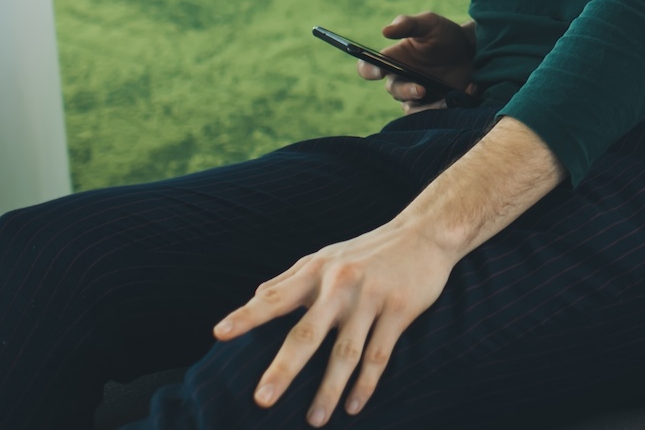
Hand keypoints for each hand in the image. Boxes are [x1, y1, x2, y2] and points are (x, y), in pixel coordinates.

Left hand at [212, 219, 457, 424]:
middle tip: (261, 400)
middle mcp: (340, 286)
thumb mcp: (327, 256)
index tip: (220, 334)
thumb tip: (256, 296)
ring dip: (328, 390)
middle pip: (307, 334)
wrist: (425, 233)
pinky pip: (379, 355)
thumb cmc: (368, 249)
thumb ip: (290, 277)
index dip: (247, 315)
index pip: (274, 297)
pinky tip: (353, 407)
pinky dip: (365, 384)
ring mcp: (371, 300)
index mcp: (317, 272)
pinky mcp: (399, 311)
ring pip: (345, 354)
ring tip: (314, 421)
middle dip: (283, 369)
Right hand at [357, 12, 478, 113]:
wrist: (473, 51)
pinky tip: (458, 96)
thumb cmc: (446, 34)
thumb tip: (386, 31)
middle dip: (405, 90)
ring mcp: (416, 93)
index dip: (368, 70)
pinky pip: (428, 114)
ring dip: (425, 104)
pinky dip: (440, 108)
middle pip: (392, 89)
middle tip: (421, 89)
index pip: (368, 67)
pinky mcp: (431, 105)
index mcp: (393, 58)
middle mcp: (401, 77)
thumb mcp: (430, 23)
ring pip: (410, 106)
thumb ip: (409, 24)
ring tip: (446, 97)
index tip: (379, 72)